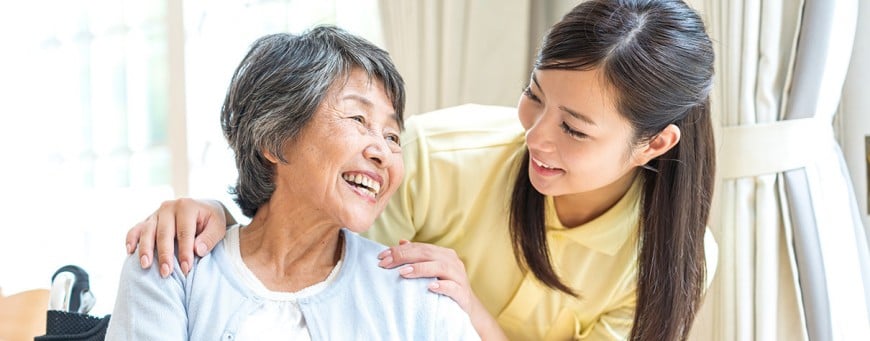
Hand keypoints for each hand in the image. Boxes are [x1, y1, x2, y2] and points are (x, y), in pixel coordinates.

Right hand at [125, 198, 227, 277]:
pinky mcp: (148, 220)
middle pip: (164, 233)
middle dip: (164, 254)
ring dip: (145, 249)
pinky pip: (136, 229)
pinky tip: (129, 251)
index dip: (185, 252)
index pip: (184, 233)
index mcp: (187, 207)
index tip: (186, 269)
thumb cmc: (210, 221)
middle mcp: (169, 208)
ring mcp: (156, 213)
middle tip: (166, 272)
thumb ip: (209, 238)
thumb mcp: (217, 226)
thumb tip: (197, 250)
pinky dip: (131, 238)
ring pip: (147, 231)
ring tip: (145, 265)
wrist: (202, 210)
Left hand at [377, 241, 507, 339]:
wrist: (466, 308)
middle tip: (386, 263)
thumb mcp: (432, 270)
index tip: (381, 256)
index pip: (420, 248)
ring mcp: (459, 277)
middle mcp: (452, 262)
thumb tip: (401, 242)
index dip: (400, 250)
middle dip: (405, 257)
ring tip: (403, 272)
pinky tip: (429, 287)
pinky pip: (453, 287)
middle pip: (428, 254)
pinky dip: (442, 286)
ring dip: (420, 269)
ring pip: (441, 267)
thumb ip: (419, 256)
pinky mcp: (462, 293)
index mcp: (443, 254)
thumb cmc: (445, 287)